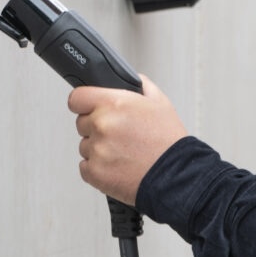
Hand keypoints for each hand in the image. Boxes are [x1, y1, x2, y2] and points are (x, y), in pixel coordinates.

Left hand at [68, 75, 187, 205]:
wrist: (179, 177)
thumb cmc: (169, 143)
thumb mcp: (160, 103)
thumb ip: (140, 85)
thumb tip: (130, 78)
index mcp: (113, 103)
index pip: (77, 98)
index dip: (84, 103)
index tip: (90, 109)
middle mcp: (101, 124)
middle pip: (82, 123)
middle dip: (96, 128)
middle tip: (120, 136)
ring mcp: (96, 150)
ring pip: (85, 146)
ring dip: (98, 149)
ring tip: (124, 153)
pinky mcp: (95, 172)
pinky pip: (86, 167)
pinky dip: (98, 169)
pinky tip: (118, 167)